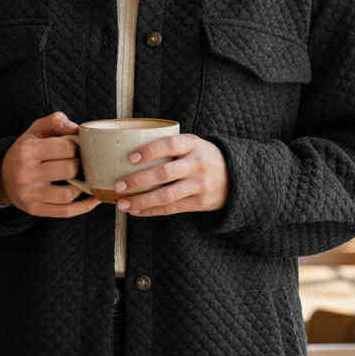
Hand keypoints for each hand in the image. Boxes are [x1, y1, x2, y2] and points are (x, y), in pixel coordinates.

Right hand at [0, 111, 100, 217]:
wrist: (2, 177)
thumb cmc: (25, 151)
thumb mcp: (35, 130)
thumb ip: (55, 121)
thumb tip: (76, 128)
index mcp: (27, 151)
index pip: (65, 147)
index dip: (76, 146)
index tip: (75, 147)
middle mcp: (25, 174)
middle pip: (69, 170)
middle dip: (79, 164)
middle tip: (79, 162)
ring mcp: (30, 194)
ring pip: (68, 194)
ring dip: (81, 186)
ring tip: (80, 178)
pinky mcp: (35, 209)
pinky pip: (65, 212)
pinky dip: (84, 207)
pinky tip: (93, 199)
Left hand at [113, 133, 227, 216]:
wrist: (235, 176)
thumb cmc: (203, 157)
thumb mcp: (193, 144)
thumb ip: (170, 146)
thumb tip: (130, 152)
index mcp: (193, 144)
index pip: (169, 145)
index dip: (149, 151)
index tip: (130, 158)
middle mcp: (197, 164)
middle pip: (164, 173)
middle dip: (138, 181)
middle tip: (119, 185)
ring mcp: (200, 185)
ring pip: (166, 196)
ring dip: (141, 201)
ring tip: (122, 204)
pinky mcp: (200, 202)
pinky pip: (171, 209)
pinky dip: (151, 211)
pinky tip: (137, 211)